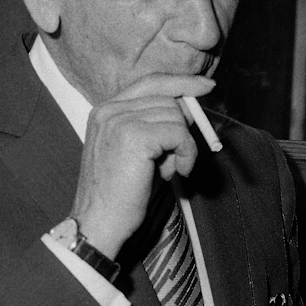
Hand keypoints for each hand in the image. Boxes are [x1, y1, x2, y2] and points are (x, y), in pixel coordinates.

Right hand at [71, 73, 215, 258]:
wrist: (99, 223)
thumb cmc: (121, 195)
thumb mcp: (139, 152)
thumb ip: (158, 127)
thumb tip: (190, 109)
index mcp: (106, 111)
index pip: (150, 82)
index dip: (181, 82)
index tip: (206, 87)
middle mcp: (109, 110)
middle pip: (167, 98)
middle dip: (183, 125)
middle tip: (179, 158)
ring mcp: (119, 120)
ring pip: (175, 115)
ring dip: (184, 144)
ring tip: (171, 170)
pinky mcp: (133, 136)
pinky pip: (178, 133)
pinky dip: (186, 153)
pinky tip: (177, 173)